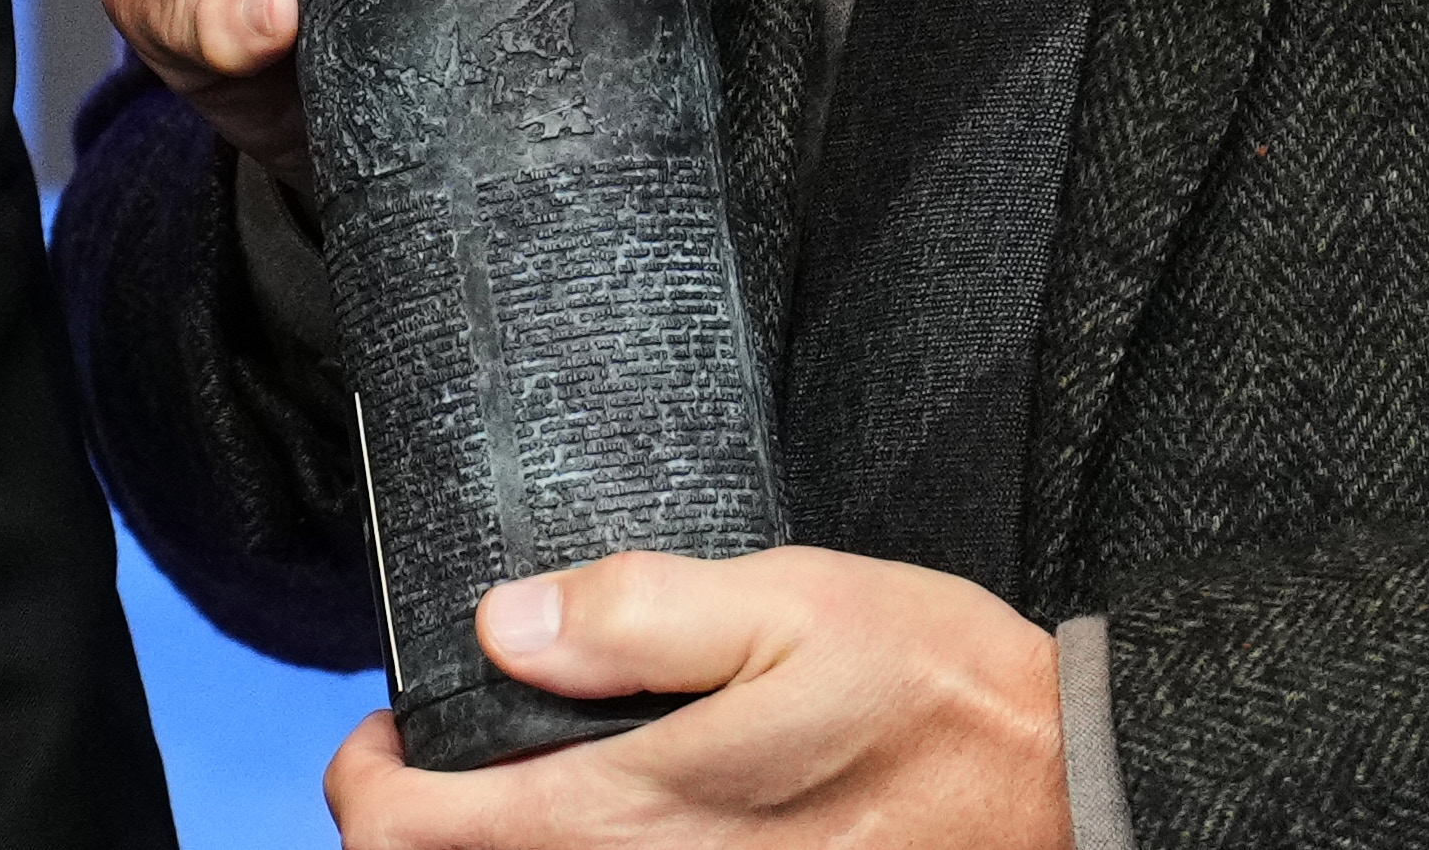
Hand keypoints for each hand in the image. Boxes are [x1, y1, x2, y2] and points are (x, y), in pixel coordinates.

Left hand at [326, 549, 1066, 848]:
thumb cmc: (936, 692)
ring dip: (507, 845)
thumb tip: (503, 622)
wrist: (1062, 792)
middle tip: (458, 748)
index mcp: (633, 812)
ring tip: (532, 779)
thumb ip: (635, 609)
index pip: (415, 835)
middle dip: (432, 820)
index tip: (388, 729)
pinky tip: (622, 818)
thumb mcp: (789, 603)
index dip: (367, 779)